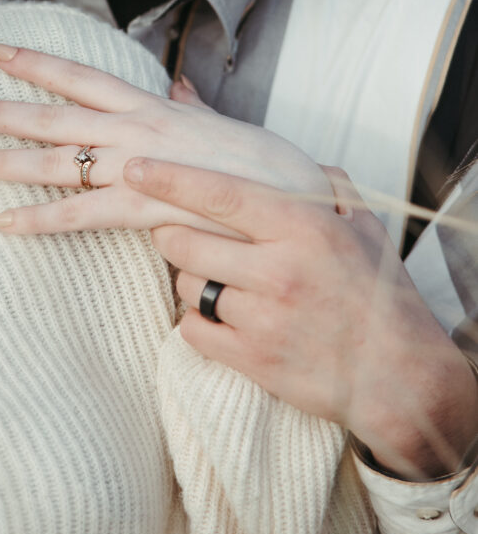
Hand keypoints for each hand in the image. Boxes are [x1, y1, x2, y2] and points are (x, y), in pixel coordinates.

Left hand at [0, 45, 333, 235]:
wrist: (297, 199)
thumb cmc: (268, 166)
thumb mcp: (226, 124)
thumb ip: (196, 104)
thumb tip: (181, 84)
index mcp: (155, 109)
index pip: (86, 78)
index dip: (39, 63)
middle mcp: (138, 130)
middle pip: (56, 114)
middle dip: (1, 109)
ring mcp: (138, 167)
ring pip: (58, 160)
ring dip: (5, 160)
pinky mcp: (143, 208)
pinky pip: (80, 215)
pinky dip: (39, 219)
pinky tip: (2, 224)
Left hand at [122, 157, 477, 479]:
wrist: (399, 376)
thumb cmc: (380, 296)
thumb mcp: (364, 227)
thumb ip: (325, 184)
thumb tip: (291, 158)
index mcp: (304, 229)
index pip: (220, 194)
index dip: (169, 178)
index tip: (135, 168)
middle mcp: (279, 270)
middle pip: (184, 241)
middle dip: (172, 233)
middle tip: (183, 234)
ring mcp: (261, 318)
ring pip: (185, 285)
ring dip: (190, 279)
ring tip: (219, 280)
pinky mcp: (250, 359)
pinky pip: (192, 329)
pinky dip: (198, 321)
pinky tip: (223, 317)